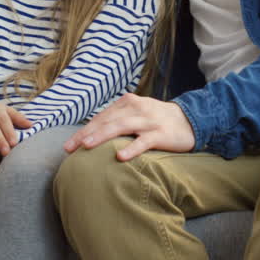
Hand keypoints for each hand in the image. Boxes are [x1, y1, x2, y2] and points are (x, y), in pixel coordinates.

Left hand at [63, 93, 195, 160]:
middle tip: (69, 148)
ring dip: (101, 137)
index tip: (68, 145)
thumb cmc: (157, 120)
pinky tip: (120, 156)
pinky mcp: (161, 133)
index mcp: (127, 103)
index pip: (100, 118)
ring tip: (86, 147)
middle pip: (106, 121)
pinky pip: (144, 141)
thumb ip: (117, 121)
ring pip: (121, 127)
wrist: (191, 120)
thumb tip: (91, 136)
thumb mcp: (136, 114)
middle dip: (85, 134)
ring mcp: (148, 120)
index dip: (83, 130)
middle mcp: (135, 108)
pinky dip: (132, 148)